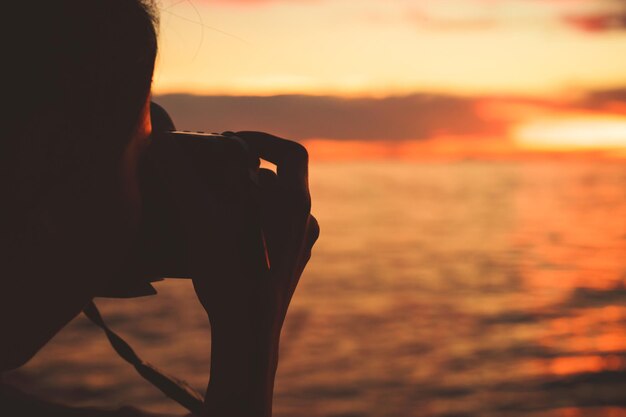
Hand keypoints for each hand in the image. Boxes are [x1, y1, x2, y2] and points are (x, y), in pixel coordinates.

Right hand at [191, 131, 318, 336]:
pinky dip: (253, 224)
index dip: (263, 140)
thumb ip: (181, 176)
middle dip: (247, 173)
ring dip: (249, 199)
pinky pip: (275, 233)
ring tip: (215, 203)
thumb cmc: (230, 274)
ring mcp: (301, 247)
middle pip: (281, 181)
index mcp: (294, 204)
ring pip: (277, 209)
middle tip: (217, 174)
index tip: (234, 143)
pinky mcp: (291, 267)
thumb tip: (161, 143)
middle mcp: (305, 222)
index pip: (291, 153)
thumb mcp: (200, 219)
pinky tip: (226, 234)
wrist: (248, 335)